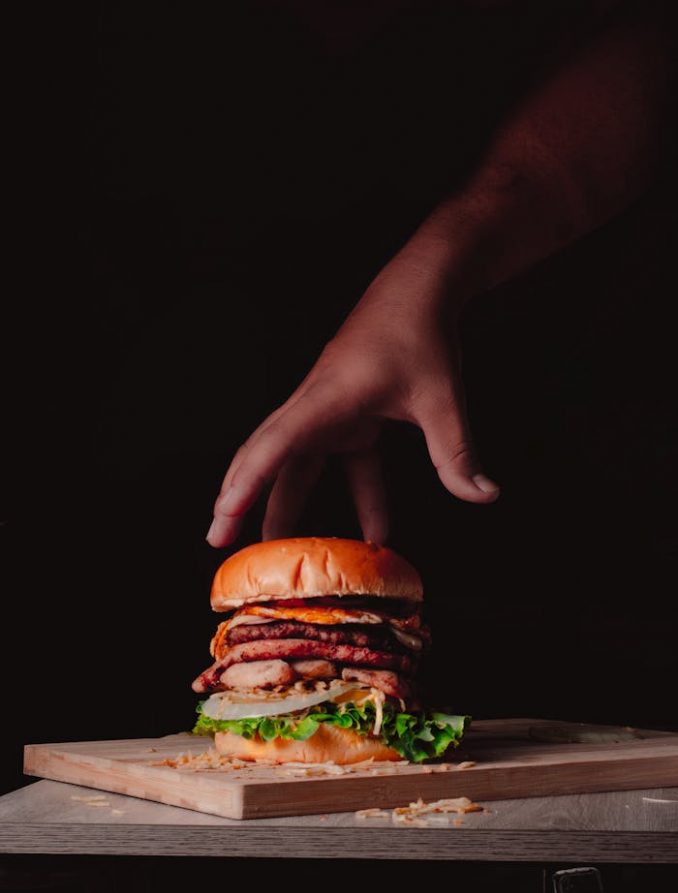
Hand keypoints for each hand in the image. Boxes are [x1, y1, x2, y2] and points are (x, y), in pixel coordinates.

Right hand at [206, 253, 499, 547]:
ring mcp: (328, 411)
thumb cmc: (421, 332)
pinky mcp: (348, 416)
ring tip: (273, 550)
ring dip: (285, 504)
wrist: (421, 288)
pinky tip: (376, 532)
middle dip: (240, 499)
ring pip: (294, 464)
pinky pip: (340, 464)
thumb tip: (484, 496)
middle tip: (218, 540)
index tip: (224, 515)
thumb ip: (457, 452)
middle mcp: (316, 405)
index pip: (275, 445)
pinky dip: (355, 498)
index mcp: (327, 397)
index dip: (247, 483)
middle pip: (265, 456)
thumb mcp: (442, 397)